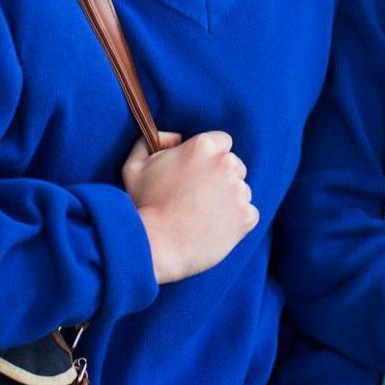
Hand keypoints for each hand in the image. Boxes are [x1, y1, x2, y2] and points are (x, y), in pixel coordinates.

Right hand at [122, 130, 257, 283]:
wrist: (156, 247)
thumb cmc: (143, 207)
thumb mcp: (136, 166)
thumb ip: (153, 141)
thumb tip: (174, 137)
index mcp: (203, 146)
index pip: (222, 141)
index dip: (211, 157)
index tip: (199, 172)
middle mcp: (225, 164)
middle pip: (234, 165)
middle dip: (221, 177)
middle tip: (199, 197)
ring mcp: (239, 191)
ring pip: (241, 190)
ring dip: (228, 200)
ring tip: (203, 216)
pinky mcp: (247, 216)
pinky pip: (249, 213)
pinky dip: (236, 221)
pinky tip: (214, 228)